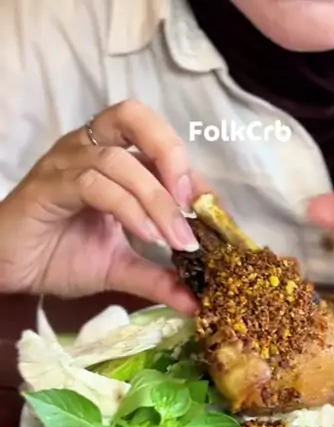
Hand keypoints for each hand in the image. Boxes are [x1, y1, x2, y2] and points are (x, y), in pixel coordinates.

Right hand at [0, 100, 205, 310]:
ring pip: (119, 159)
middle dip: (172, 154)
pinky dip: (127, 208)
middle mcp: (88, 148)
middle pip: (135, 117)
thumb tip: (197, 301)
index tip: (211, 213)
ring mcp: (66, 163)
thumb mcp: (120, 268)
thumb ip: (158, 279)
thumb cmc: (58, 257)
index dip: (188, 171)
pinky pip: (94, 183)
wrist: (9, 270)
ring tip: (175, 240)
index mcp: (110, 158)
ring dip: (156, 200)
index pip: (156, 143)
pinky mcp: (48, 186)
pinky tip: (145, 236)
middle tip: (192, 203)